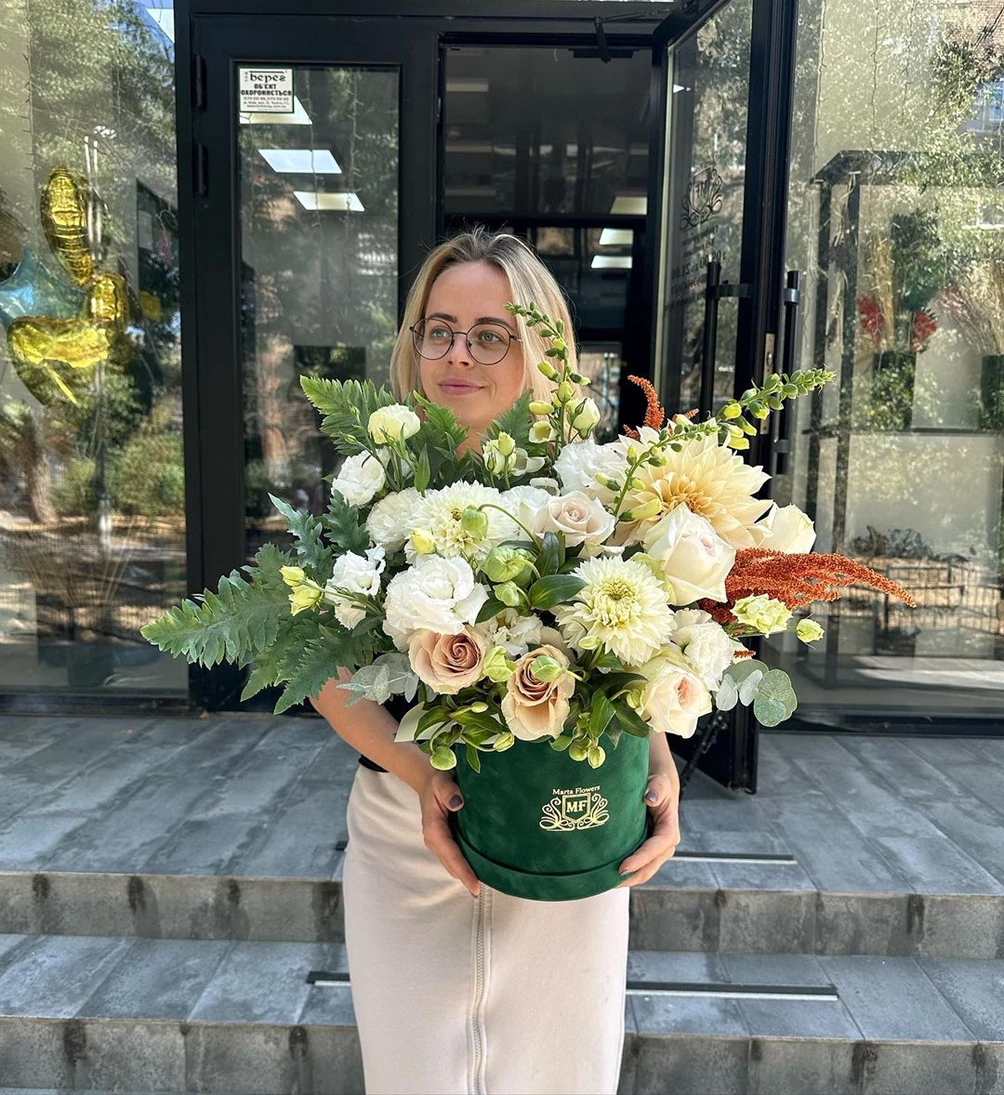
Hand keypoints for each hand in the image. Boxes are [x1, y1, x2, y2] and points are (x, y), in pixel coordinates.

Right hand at [418, 769, 480, 897]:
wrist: (429, 781)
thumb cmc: (437, 781)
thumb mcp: (442, 781)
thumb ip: (449, 790)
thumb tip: (458, 803)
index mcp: (433, 829)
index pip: (451, 854)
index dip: (463, 871)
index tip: (475, 886)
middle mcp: (434, 839)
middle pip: (451, 864)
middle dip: (465, 878)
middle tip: (481, 892)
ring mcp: (439, 842)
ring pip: (452, 863)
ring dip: (464, 874)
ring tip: (482, 885)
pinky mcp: (445, 840)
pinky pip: (454, 857)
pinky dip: (463, 866)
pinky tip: (477, 869)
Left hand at [616, 771, 680, 887]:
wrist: (658, 788)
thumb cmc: (659, 785)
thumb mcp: (660, 782)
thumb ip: (656, 789)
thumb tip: (650, 798)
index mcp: (669, 831)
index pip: (655, 849)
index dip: (640, 860)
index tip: (623, 867)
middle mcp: (664, 846)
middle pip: (649, 868)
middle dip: (631, 877)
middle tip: (608, 881)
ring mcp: (655, 851)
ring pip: (642, 872)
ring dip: (626, 879)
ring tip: (604, 882)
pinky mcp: (645, 851)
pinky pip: (636, 867)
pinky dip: (625, 872)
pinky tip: (607, 874)